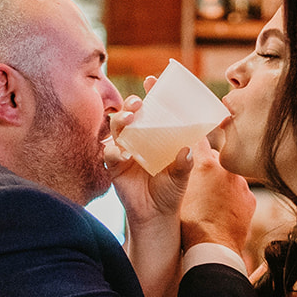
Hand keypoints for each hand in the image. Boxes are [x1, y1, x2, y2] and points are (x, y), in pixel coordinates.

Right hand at [105, 78, 192, 226]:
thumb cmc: (171, 192)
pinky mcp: (114, 165)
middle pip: (131, 113)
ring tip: (130, 119)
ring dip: (121, 120)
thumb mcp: (182, 177)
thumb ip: (184, 164)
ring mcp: (126, 150)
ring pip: (117, 127)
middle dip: (132, 104)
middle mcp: (140, 138)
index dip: (152, 93)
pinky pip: (109, 152)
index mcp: (158, 135)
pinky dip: (114, 150)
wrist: (155, 215)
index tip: (152, 80)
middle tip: (138, 103)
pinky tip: (122, 153)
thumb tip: (187, 149)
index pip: (154, 109)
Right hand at [179, 139, 255, 254]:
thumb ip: (182, 174)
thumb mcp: (178, 194)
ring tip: (212, 203)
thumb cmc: (190, 224)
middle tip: (200, 183)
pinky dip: (234, 199)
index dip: (197, 144)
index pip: (201, 142)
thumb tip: (183, 159)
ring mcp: (241, 185)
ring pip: (230, 178)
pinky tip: (224, 212)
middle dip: (210, 167)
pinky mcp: (251, 199)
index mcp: (206, 165)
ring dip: (223, 185)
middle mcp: (227, 170)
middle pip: (217, 160)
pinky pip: (241, 194)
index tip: (195, 144)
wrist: (213, 247)